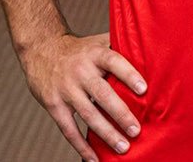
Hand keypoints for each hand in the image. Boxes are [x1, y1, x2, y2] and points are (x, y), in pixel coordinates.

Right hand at [21, 32, 146, 160]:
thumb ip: (119, 47)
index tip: (143, 90)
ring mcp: (66, 89)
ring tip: (123, 147)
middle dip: (120, 113)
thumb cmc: (78, 49)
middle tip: (136, 130)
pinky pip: (68, 129)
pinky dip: (81, 146)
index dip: (129, 75)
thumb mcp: (97, 42)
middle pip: (102, 93)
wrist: (40, 48)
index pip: (114, 62)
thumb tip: (151, 51)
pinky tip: (94, 159)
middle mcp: (80, 71)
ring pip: (88, 114)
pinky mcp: (54, 104)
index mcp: (95, 54)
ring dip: (106, 133)